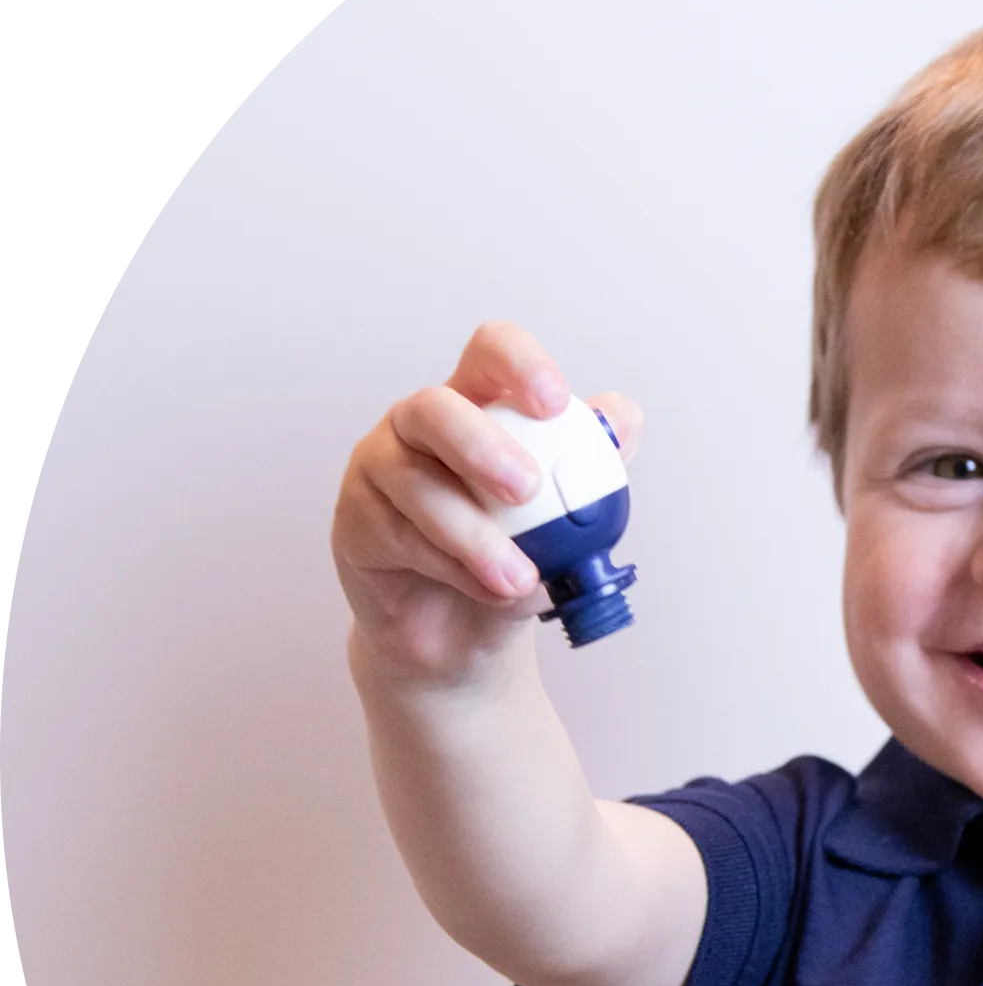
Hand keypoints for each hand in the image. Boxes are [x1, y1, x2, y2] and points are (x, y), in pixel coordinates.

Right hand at [332, 322, 643, 682]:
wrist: (466, 632)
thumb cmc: (517, 556)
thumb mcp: (568, 517)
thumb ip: (595, 468)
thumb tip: (623, 421)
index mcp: (481, 403)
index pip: (491, 353)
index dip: (519, 365)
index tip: (553, 403)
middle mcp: (422, 424)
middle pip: (436, 408)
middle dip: (481, 446)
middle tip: (527, 490)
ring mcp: (381, 467)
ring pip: (417, 483)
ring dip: (475, 535)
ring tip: (520, 578)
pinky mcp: (356, 519)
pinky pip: (399, 535)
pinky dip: (452, 567)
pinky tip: (490, 590)